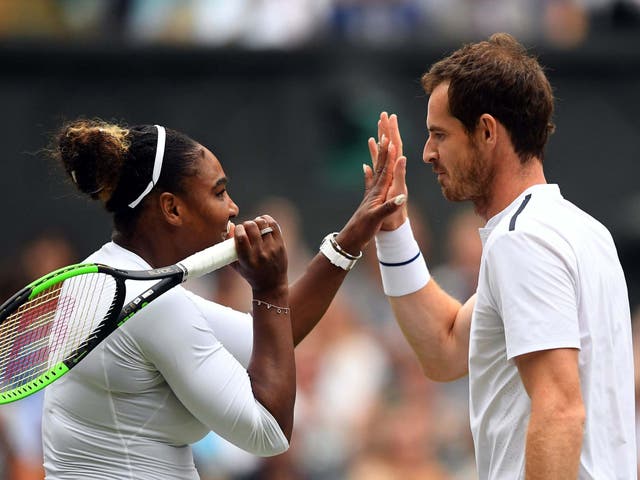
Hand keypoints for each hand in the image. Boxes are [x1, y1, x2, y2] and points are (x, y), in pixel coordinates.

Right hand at [231, 215, 287, 294]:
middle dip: (247, 224)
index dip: (238, 229)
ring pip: (263, 224)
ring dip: (256, 221)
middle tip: (246, 228)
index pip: (241, 237)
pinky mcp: (280, 245)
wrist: (271, 284)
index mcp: (248, 260)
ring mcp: (272, 248)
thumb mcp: (237, 265)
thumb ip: (228, 249)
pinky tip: (263, 223)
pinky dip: (267, 220)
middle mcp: (260, 254)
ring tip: (255, 226)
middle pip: (252, 227)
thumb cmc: (251, 274)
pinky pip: (273, 225)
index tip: (238, 230)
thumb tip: (229, 227)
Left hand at [334, 131, 406, 254]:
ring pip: (376, 169)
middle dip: (383, 146)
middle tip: (384, 130)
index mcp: (378, 191)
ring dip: (377, 154)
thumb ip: (389, 207)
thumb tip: (401, 198)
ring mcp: (370, 193)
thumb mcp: (377, 218)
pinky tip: (365, 166)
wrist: (351, 239)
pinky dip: (369, 173)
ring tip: (375, 139)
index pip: (385, 169)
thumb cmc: (364, 229)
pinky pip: (370, 182)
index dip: (388, 154)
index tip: (391, 138)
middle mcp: (374, 189)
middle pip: (380, 163)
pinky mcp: (368, 199)